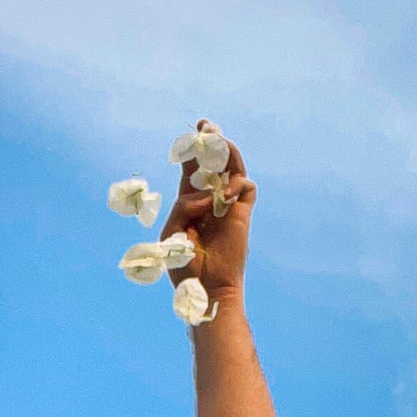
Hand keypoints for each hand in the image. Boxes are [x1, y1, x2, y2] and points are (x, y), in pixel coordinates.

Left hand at [160, 124, 256, 310]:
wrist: (207, 289)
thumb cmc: (186, 267)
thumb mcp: (171, 234)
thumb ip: (182, 207)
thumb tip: (204, 194)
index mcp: (192, 206)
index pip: (193, 174)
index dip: (191, 155)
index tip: (189, 136)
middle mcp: (211, 202)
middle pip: (215, 166)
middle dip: (212, 144)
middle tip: (206, 126)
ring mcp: (228, 207)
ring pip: (233, 171)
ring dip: (228, 153)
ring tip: (219, 141)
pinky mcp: (243, 215)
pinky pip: (246, 188)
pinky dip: (237, 182)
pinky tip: (226, 191)